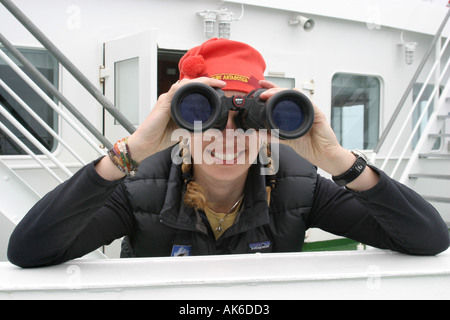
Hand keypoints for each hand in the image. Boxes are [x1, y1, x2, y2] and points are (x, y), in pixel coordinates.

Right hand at [95, 77, 225, 180]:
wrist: (146, 143)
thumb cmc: (161, 137)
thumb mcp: (183, 130)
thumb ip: (193, 126)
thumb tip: (209, 127)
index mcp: (176, 103)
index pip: (192, 90)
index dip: (206, 86)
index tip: (219, 87)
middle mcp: (171, 98)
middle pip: (189, 83)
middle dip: (206, 81)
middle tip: (220, 84)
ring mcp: (166, 99)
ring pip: (183, 84)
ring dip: (199, 82)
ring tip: (212, 83)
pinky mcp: (163, 104)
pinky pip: (174, 91)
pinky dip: (185, 88)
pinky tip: (195, 87)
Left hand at [259, 80, 343, 172]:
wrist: (323, 155)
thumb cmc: (309, 147)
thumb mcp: (288, 141)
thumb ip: (275, 136)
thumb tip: (260, 133)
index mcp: (294, 114)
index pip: (281, 99)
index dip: (271, 91)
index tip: (260, 86)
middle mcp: (302, 110)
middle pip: (287, 94)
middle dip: (274, 88)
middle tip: (263, 89)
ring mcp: (310, 111)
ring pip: (296, 96)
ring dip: (283, 92)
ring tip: (271, 93)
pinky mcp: (318, 115)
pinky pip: (309, 104)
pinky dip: (302, 97)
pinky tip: (295, 92)